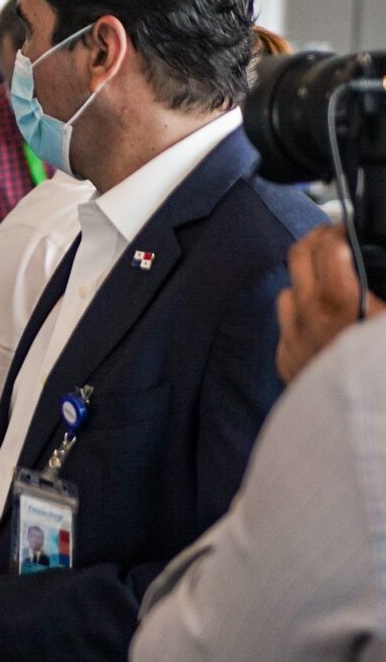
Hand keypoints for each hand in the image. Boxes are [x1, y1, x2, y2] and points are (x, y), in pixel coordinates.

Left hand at [277, 225, 383, 382]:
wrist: (365, 434)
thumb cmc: (378, 374)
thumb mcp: (384, 328)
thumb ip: (378, 293)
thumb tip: (374, 274)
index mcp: (344, 306)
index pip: (329, 248)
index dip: (340, 231)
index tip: (351, 227)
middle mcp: (310, 319)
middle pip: (299, 257)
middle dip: (318, 240)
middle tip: (337, 238)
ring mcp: (294, 341)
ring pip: (288, 290)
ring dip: (308, 280)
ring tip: (332, 278)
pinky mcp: (287, 361)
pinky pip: (286, 325)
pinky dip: (302, 316)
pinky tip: (324, 320)